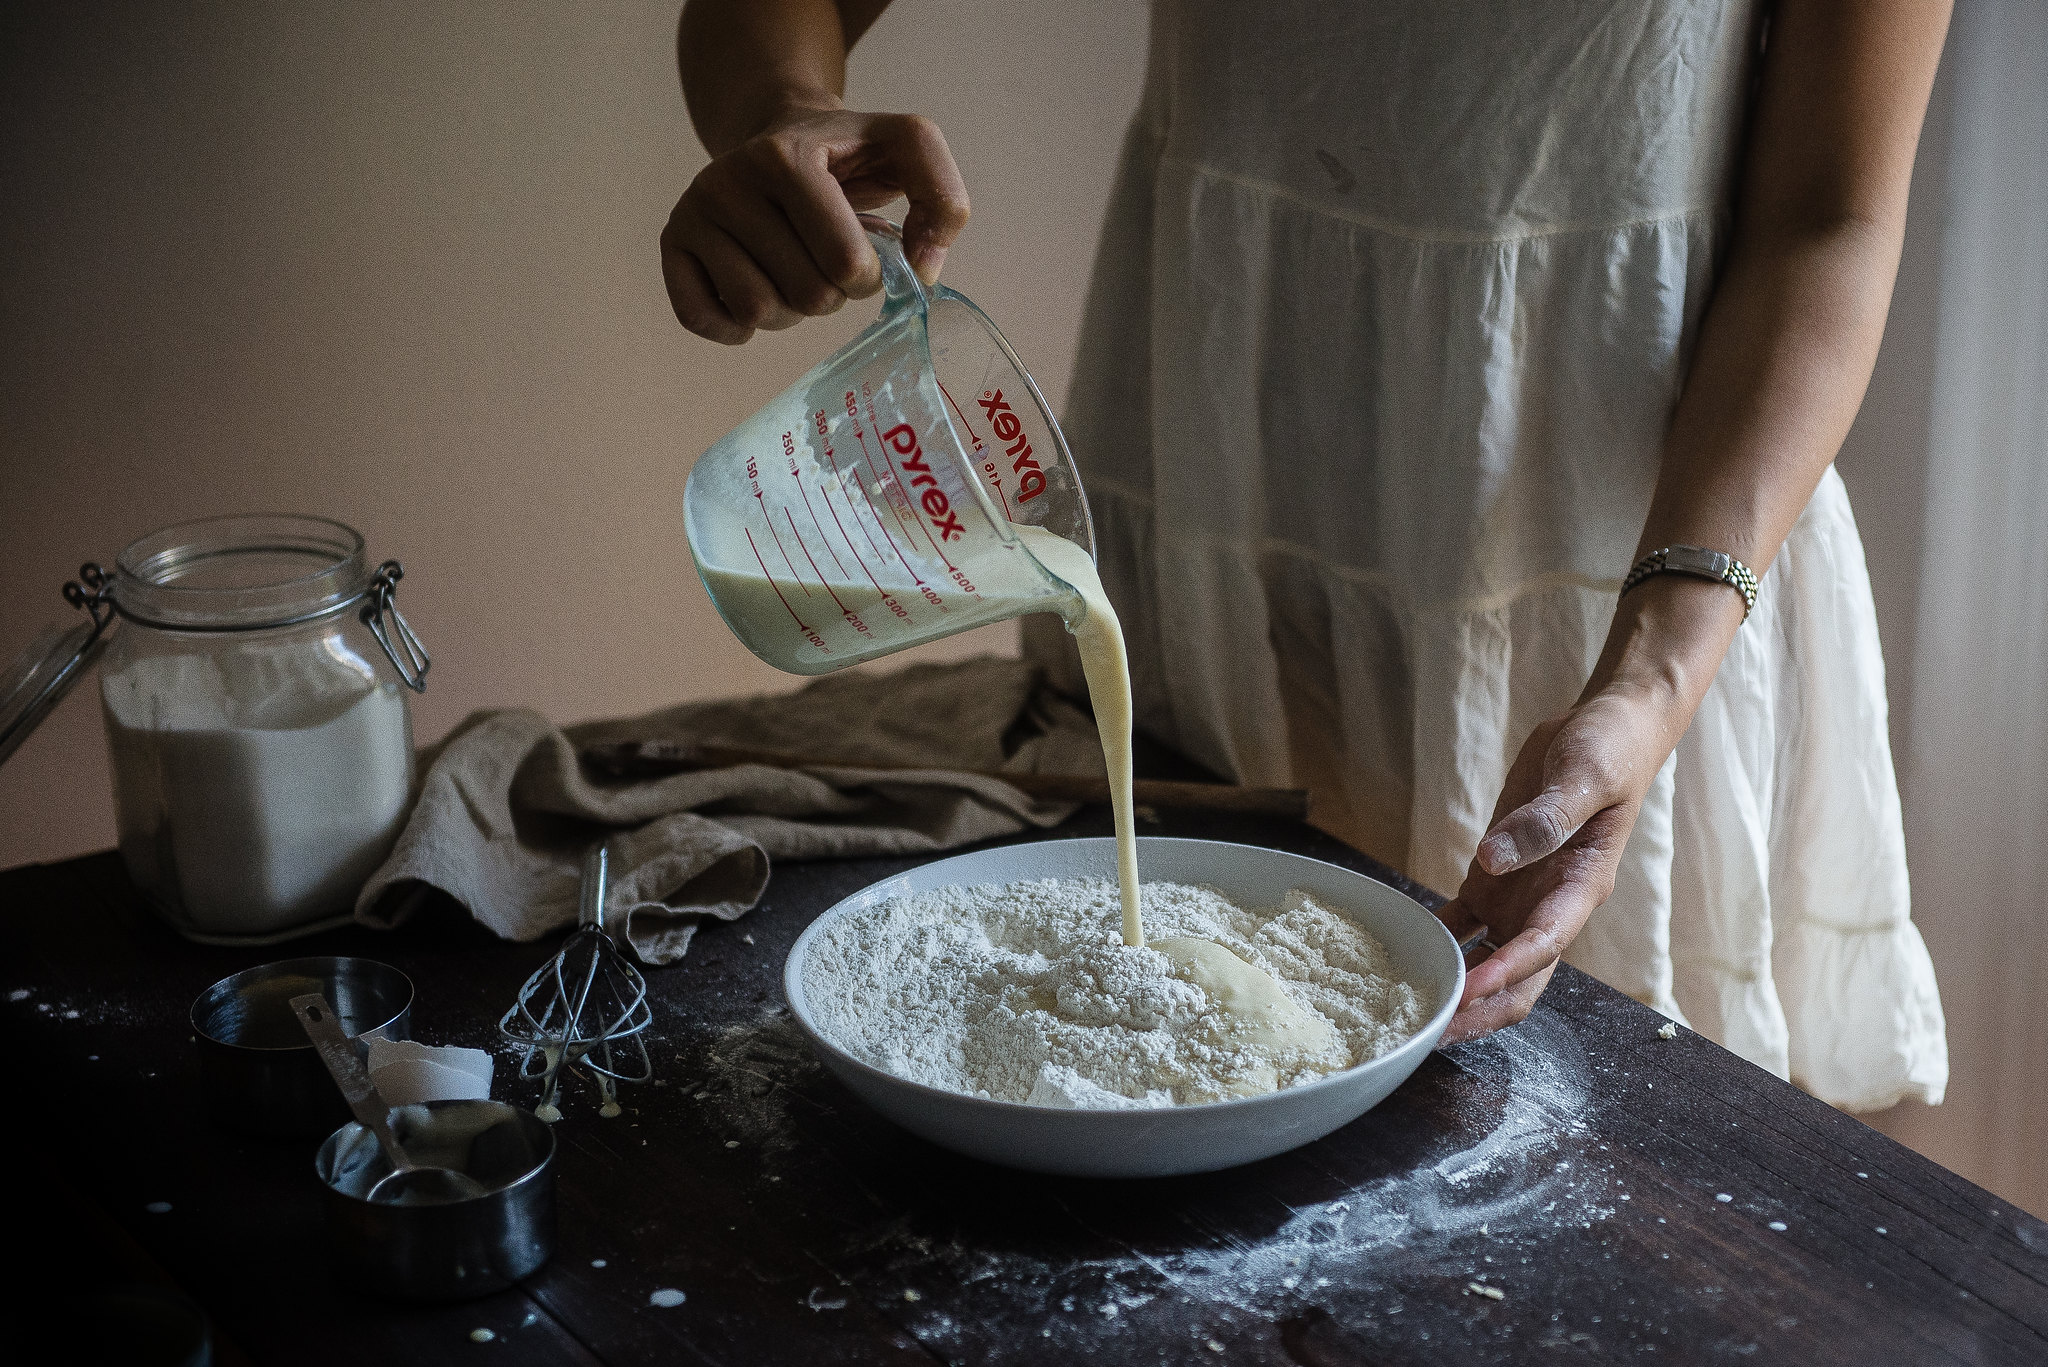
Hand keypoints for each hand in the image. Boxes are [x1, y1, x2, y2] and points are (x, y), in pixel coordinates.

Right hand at [661, 102, 969, 344]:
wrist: (776, 128)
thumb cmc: (846, 153)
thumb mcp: (906, 149)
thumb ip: (943, 200)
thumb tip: (922, 271)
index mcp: (786, 157)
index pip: (844, 261)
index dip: (867, 274)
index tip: (862, 254)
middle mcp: (728, 181)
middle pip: (805, 295)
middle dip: (830, 293)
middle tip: (823, 261)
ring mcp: (694, 212)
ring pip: (756, 311)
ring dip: (789, 311)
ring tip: (793, 272)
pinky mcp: (672, 243)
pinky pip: (702, 319)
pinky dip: (737, 326)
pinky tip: (755, 290)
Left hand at [1435, 686, 1679, 1043]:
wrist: (1609, 728)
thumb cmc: (1609, 750)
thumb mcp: (1584, 775)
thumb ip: (1545, 820)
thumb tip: (1493, 858)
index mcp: (1582, 887)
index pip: (1543, 944)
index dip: (1506, 973)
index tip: (1468, 993)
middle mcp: (1550, 904)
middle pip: (1517, 979)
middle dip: (1479, 1011)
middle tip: (1429, 1033)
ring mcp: (1522, 895)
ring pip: (1487, 961)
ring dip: (1456, 987)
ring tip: (1409, 1011)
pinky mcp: (1495, 878)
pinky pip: (1463, 922)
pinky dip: (1437, 941)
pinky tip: (1401, 957)